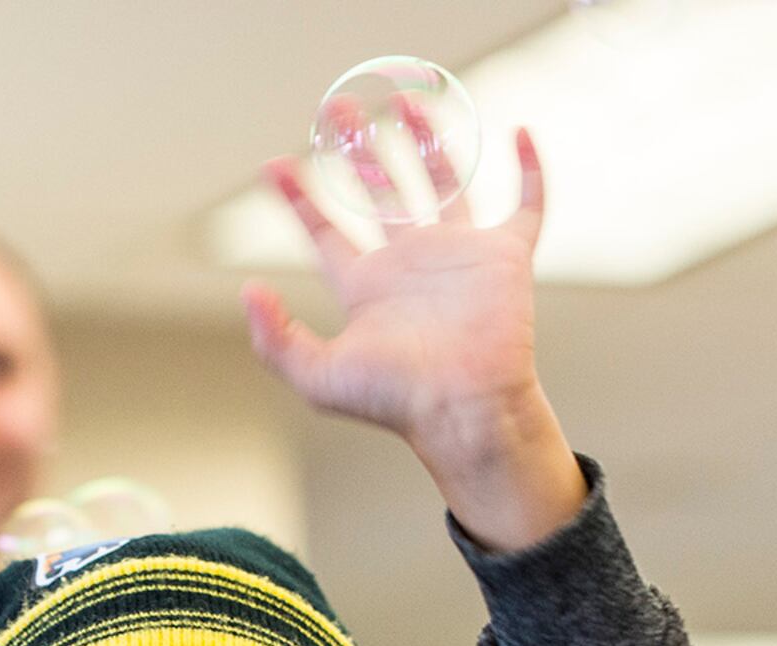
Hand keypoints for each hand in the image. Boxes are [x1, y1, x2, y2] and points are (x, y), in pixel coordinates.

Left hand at [241, 109, 547, 456]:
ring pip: (443, 185)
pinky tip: (519, 134)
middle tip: (339, 110)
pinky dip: (528, 172)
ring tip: (405, 104)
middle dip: (358, 153)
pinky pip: (525, 206)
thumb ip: (275, 340)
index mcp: (366, 288)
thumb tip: (248, 291)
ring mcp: (458, 257)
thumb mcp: (318, 376)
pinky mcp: (505, 257)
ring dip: (426, 145)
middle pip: (379, 195)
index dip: (298, 199)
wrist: (463, 409)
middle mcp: (409, 265)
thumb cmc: (396, 401)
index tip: (273, 165)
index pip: (325, 232)